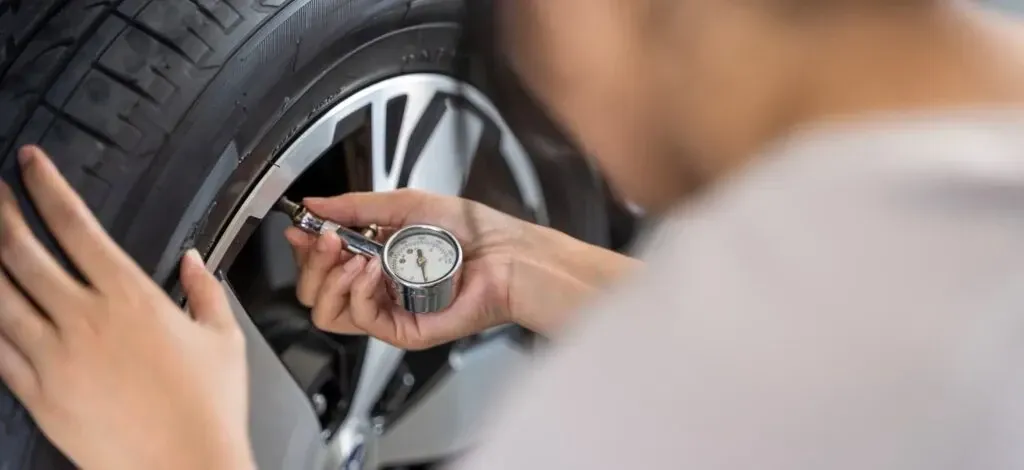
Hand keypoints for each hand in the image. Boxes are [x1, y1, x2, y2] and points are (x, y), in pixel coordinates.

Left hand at [0, 147, 253, 469]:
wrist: (183, 466)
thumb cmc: (207, 408)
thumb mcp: (224, 338)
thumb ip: (206, 291)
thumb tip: (193, 261)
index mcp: (130, 296)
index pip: (75, 224)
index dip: (46, 186)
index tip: (31, 164)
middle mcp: (84, 318)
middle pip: (22, 250)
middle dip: (0, 211)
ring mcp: (53, 355)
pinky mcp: (37, 392)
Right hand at [285, 190, 532, 349]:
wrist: (507, 254)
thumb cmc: (473, 230)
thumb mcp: (405, 204)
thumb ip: (356, 206)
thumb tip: (314, 204)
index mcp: (376, 258)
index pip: (322, 265)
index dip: (306, 247)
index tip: (302, 226)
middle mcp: (378, 287)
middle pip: (315, 291)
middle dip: (312, 262)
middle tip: (325, 238)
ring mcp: (390, 310)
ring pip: (328, 311)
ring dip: (329, 278)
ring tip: (349, 254)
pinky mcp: (404, 329)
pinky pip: (361, 318)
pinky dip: (357, 291)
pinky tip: (372, 270)